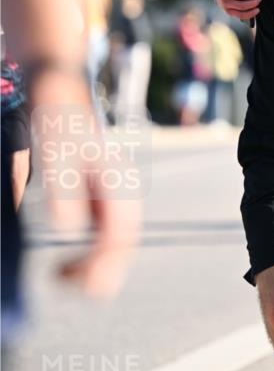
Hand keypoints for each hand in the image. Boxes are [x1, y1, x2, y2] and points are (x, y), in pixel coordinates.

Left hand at [30, 70, 139, 298]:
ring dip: (92, 267)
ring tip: (60, 279)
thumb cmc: (56, 111)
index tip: (83, 287)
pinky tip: (62, 264)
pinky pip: (99, 236)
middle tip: (65, 286)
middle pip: (121, 244)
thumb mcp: (56, 148)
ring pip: (112, 244)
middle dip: (100, 273)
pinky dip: (85, 256)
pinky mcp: (95, 196)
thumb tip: (68, 228)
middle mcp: (118, 191)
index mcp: (116, 182)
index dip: (105, 265)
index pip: (121, 235)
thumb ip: (63, 187)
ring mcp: (108, 194)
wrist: (56, 83)